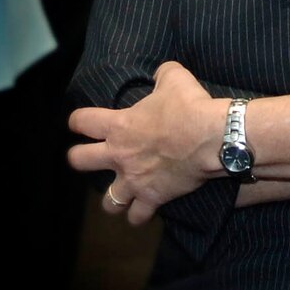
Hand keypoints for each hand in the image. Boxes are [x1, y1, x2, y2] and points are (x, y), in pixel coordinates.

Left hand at [67, 60, 223, 226]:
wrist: (213, 138)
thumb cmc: (189, 107)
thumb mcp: (174, 77)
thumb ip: (162, 74)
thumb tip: (162, 73)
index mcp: (119, 125)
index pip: (82, 121)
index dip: (76, 121)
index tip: (77, 123)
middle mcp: (119, 154)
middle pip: (80, 160)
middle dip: (78, 158)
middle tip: (84, 157)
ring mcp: (134, 180)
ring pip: (108, 200)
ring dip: (110, 198)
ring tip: (115, 195)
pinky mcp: (153, 198)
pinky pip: (138, 216)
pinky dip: (138, 216)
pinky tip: (141, 213)